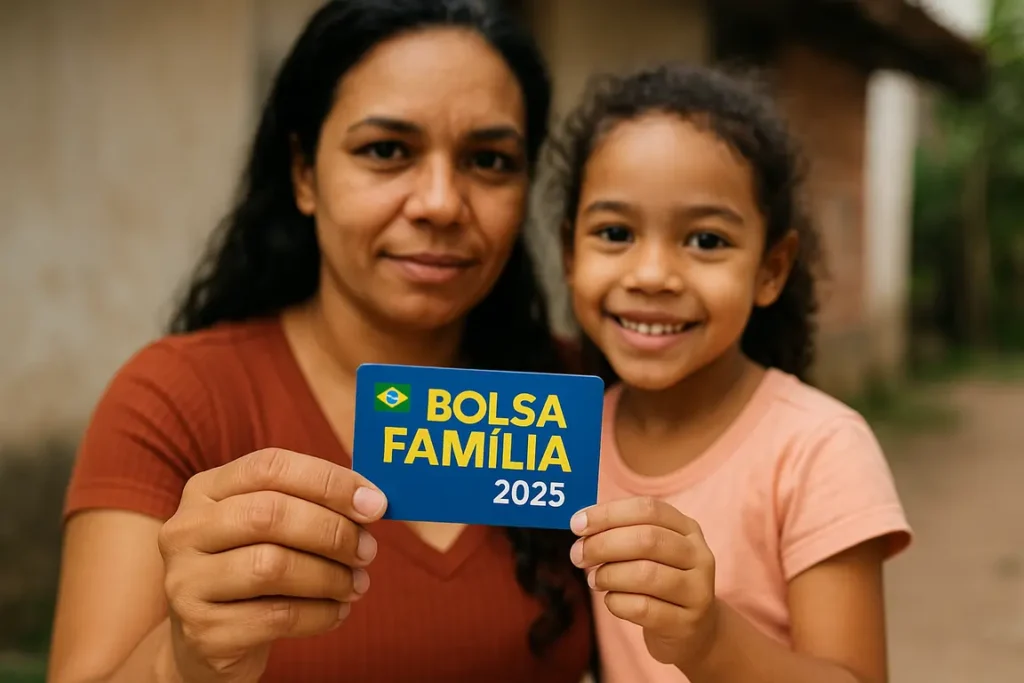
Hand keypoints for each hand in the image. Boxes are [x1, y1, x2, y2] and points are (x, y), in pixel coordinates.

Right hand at [157, 448, 387, 682]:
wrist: (208, 640)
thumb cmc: (254, 567)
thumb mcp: (269, 527)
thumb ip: (310, 504)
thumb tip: (372, 502)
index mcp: (206, 489)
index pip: (270, 466)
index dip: (328, 481)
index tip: (374, 504)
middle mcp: (186, 529)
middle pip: (269, 514)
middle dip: (332, 531)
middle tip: (368, 550)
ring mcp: (186, 582)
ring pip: (271, 566)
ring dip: (330, 576)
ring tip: (356, 585)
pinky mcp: (203, 631)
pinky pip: (276, 617)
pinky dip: (320, 614)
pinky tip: (337, 612)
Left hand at [569, 496, 718, 670]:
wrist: (692, 630)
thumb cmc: (659, 581)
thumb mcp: (649, 552)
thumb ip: (620, 533)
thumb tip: (580, 524)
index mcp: (687, 528)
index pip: (648, 509)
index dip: (608, 514)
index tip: (576, 524)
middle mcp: (698, 556)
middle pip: (647, 539)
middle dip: (603, 545)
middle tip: (577, 555)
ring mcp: (697, 590)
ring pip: (645, 574)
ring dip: (609, 575)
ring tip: (594, 580)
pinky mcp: (686, 622)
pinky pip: (643, 608)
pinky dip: (617, 602)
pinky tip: (611, 600)